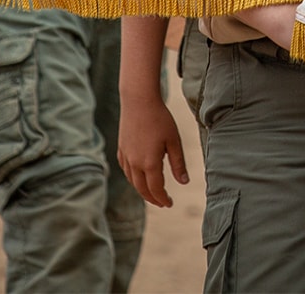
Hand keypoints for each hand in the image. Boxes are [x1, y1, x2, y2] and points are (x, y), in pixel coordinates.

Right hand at [118, 89, 187, 207]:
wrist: (139, 101)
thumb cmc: (160, 119)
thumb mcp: (174, 141)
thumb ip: (178, 163)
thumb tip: (184, 182)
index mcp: (150, 163)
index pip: (156, 189)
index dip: (163, 199)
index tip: (170, 203)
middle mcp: (135, 163)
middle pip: (142, 189)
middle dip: (152, 198)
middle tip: (162, 203)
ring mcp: (126, 156)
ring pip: (132, 181)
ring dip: (142, 189)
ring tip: (152, 191)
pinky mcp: (121, 148)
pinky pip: (126, 169)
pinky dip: (133, 177)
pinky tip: (138, 175)